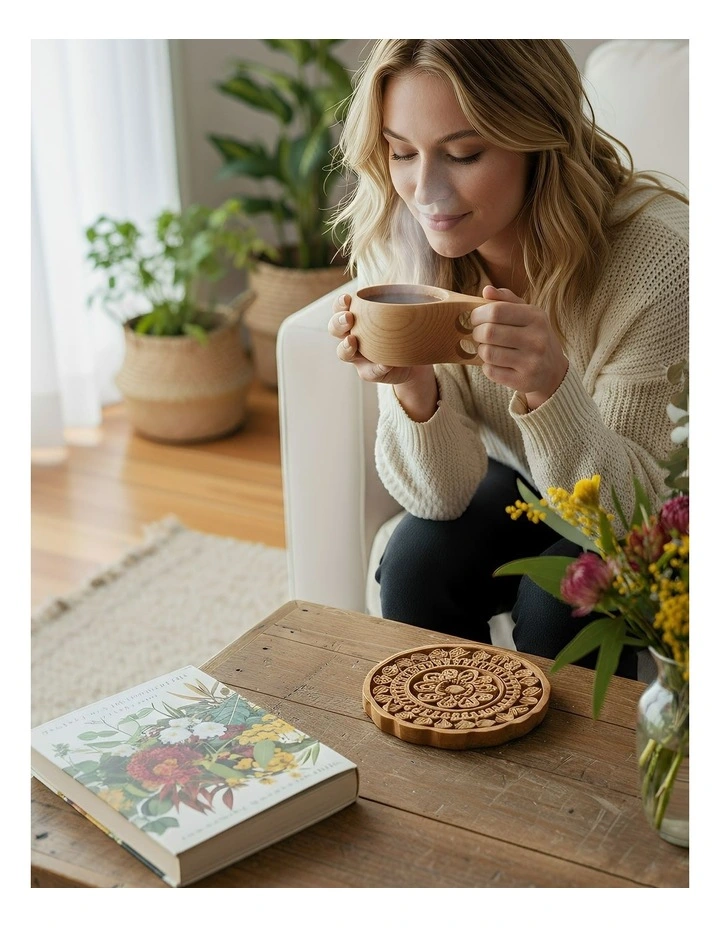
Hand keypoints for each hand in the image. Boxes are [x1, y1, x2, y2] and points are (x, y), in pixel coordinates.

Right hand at [327, 293, 418, 385]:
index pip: (340, 308)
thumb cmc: (402, 329)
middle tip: (348, 318)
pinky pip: (369, 372)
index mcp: (356, 317)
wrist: (413, 357)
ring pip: (343, 353)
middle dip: (338, 322)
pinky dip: (377, 367)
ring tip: (352, 341)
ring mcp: (358, 356)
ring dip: (345, 347)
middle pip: (334, 329)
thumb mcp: (401, 312)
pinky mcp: (369, 372)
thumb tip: (418, 277)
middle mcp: (351, 336)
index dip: (340, 304)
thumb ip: (402, 298)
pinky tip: (385, 364)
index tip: (347, 299)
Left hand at [470, 286, 568, 408]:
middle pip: (489, 332)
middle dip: (476, 332)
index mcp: (536, 317)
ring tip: (486, 348)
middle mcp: (537, 339)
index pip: (496, 311)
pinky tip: (494, 363)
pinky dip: (487, 366)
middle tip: (478, 334)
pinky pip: (491, 371)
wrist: (553, 371)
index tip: (475, 318)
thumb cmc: (534, 337)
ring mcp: (531, 362)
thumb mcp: (527, 314)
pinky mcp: (523, 381)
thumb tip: (486, 290)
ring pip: (488, 353)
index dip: (478, 314)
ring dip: (481, 350)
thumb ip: (506, 300)